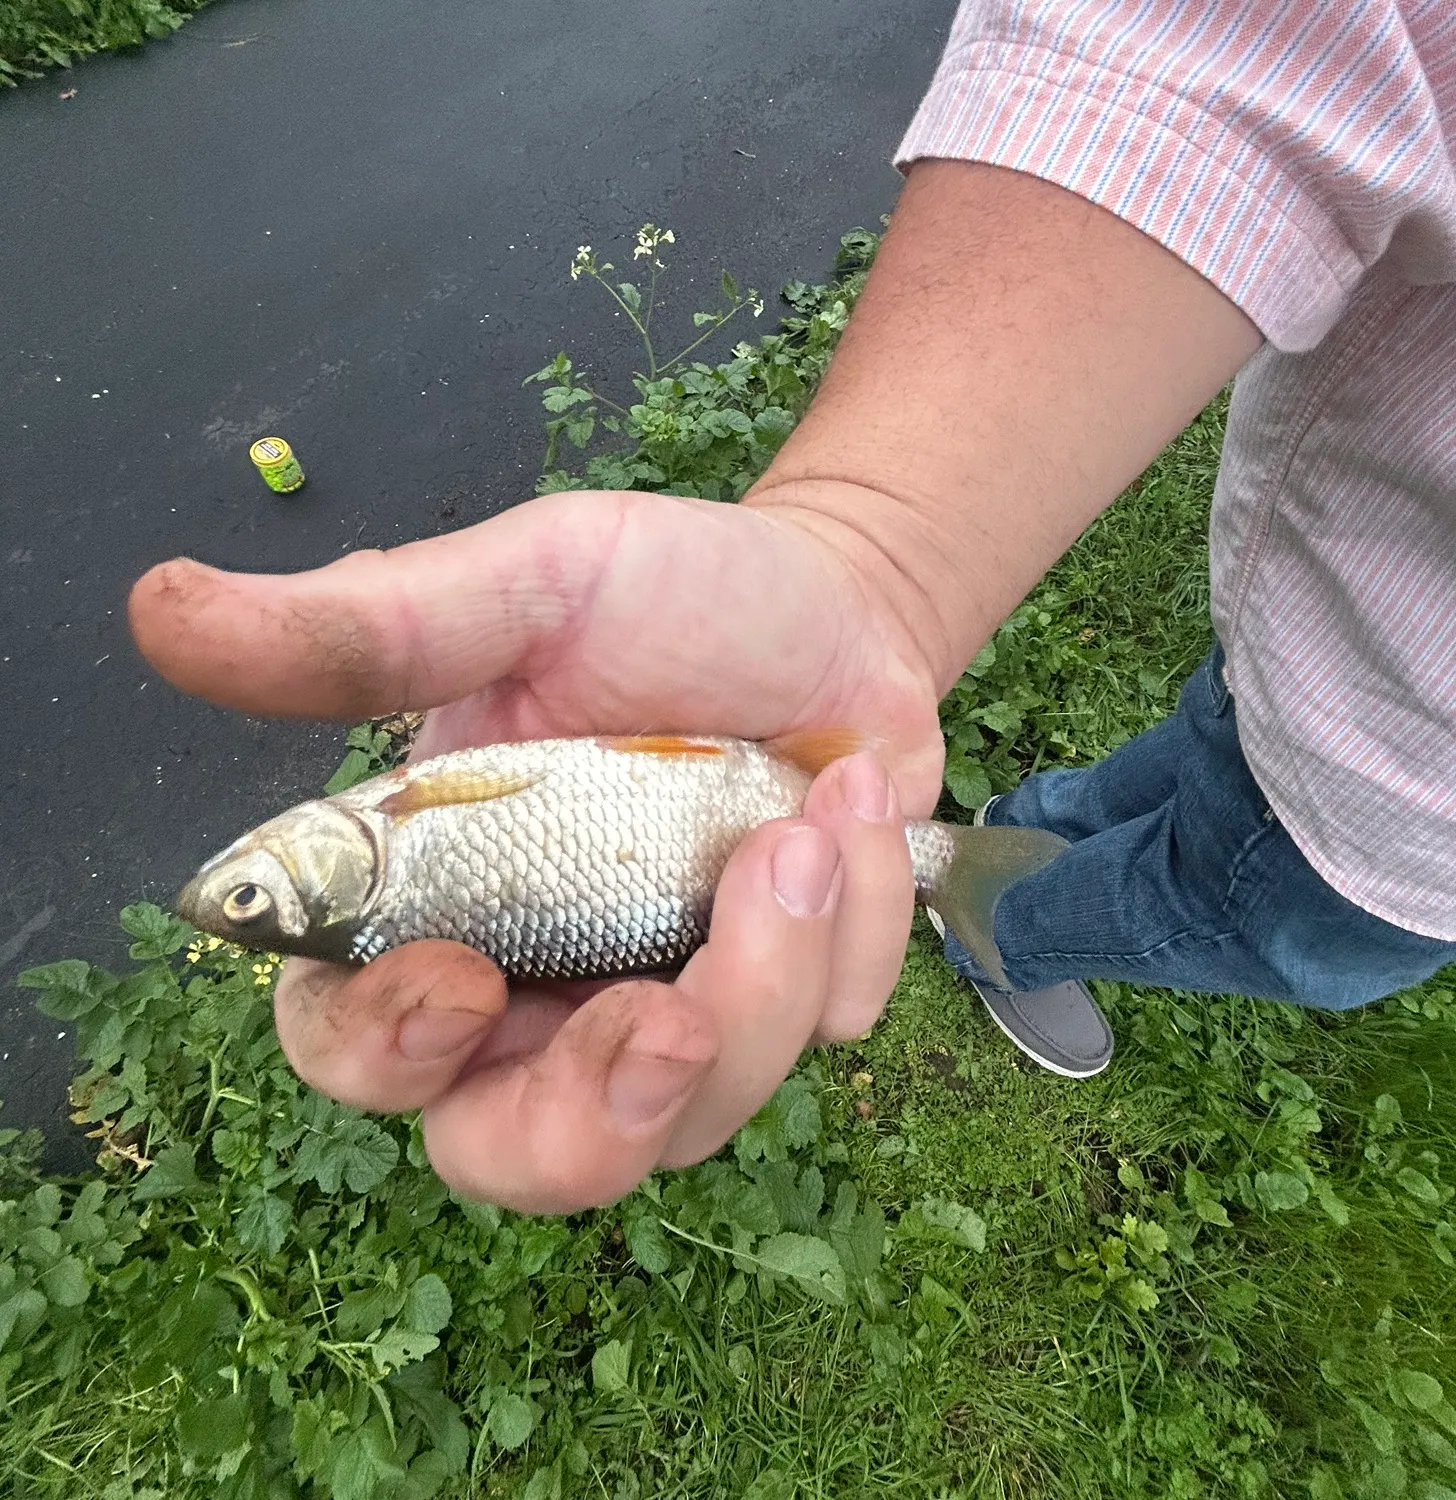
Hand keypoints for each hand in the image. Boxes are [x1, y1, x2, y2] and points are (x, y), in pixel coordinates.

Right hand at [130, 488, 943, 1211]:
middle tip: (673, 1020)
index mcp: (444, 905)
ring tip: (807, 824)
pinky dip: (857, 919)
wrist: (832, 605)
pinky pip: (826, 1026)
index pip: (358, 1047)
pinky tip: (851, 800)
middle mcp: (547, 990)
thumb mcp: (527, 589)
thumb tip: (163, 610)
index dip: (384, 1054)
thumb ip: (372, 629)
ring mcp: (677, 1009)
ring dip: (769, 977)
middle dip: (595, 1118)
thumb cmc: (662, 596)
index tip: (456, 982)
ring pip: (696, 1115)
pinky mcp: (796, 1002)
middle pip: (522, 1155)